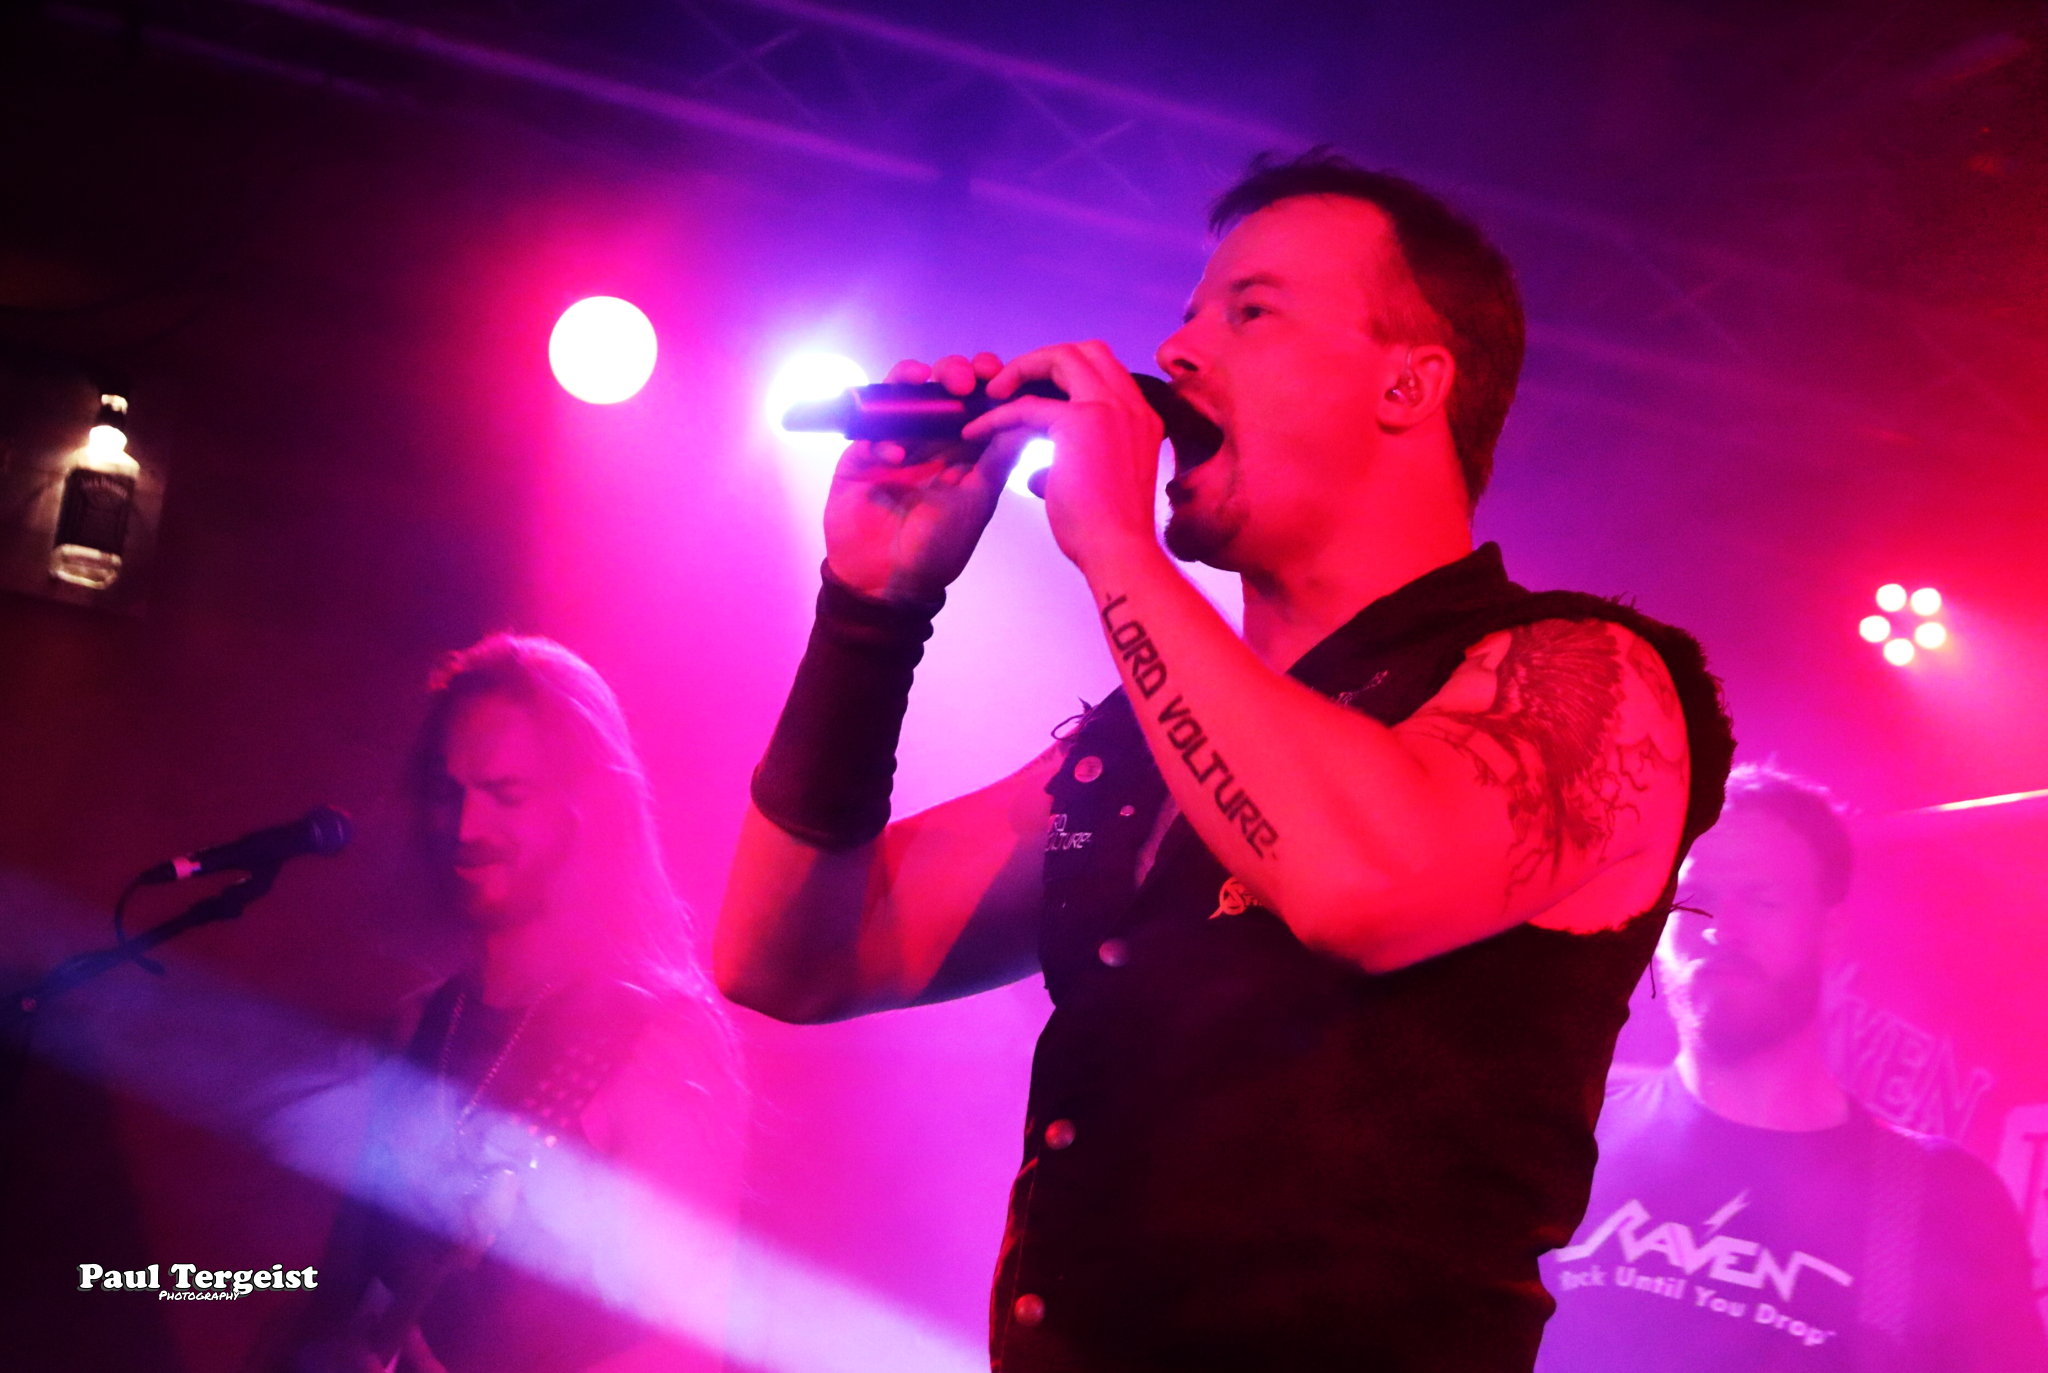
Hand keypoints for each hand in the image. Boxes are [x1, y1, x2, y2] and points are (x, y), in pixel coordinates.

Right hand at [822, 353, 1031, 602]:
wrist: (890, 582)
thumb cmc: (940, 545)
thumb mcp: (978, 501)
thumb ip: (999, 459)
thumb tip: (1030, 417)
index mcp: (963, 447)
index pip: (977, 399)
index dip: (988, 379)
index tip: (1000, 373)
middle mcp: (930, 439)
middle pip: (939, 386)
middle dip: (953, 371)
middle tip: (964, 382)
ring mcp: (893, 442)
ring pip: (900, 394)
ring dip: (911, 380)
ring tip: (923, 383)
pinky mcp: (860, 455)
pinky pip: (867, 429)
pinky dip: (881, 435)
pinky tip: (893, 455)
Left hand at [962, 341, 1163, 573]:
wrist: (1118, 551)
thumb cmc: (1106, 531)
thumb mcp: (1096, 484)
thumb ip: (1067, 467)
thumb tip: (1035, 474)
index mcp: (1141, 418)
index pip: (1105, 372)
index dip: (1066, 375)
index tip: (1035, 394)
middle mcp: (1132, 405)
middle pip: (1087, 350)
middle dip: (1044, 360)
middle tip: (1011, 385)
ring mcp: (1109, 408)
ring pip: (1062, 358)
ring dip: (1022, 370)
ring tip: (993, 392)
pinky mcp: (1080, 422)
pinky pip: (1027, 406)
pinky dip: (996, 416)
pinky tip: (975, 432)